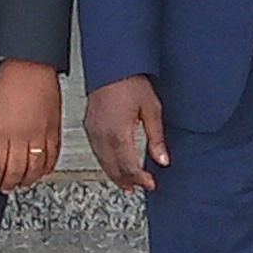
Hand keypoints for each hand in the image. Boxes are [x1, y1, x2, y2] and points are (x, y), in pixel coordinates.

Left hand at [0, 60, 62, 193]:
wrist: (31, 65)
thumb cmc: (9, 81)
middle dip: (9, 183)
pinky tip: (42, 171)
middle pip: (16, 171)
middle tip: (5, 187)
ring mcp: (40, 135)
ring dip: (28, 179)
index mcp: (2, 131)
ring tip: (22, 183)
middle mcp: (21, 136)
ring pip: (36, 168)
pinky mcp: (54, 130)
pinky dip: (47, 167)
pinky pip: (52, 156)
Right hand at [84, 77, 168, 192]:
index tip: (151, 184)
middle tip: (141, 187)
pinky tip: (114, 166)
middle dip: (128, 181)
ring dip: (116, 176)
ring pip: (103, 163)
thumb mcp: (152, 109)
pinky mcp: (89, 127)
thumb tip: (163, 160)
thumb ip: (156, 138)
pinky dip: (106, 164)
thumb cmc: (131, 82)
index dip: (141, 179)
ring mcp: (93, 132)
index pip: (129, 167)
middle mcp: (102, 136)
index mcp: (119, 134)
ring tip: (128, 184)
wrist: (111, 66)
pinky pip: (97, 153)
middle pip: (115, 169)